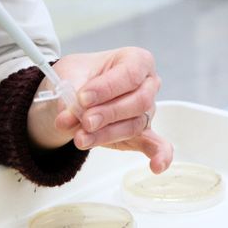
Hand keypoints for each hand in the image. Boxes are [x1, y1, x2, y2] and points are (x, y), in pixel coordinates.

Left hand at [26, 48, 172, 173]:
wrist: (75, 91)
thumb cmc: (81, 74)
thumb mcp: (70, 75)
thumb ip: (71, 96)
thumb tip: (68, 117)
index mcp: (136, 60)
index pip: (130, 73)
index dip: (107, 88)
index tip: (82, 97)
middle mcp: (148, 84)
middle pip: (138, 101)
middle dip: (108, 113)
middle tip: (84, 120)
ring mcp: (147, 110)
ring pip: (134, 124)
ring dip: (106, 134)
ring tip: (81, 138)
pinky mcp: (142, 134)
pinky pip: (156, 145)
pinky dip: (159, 156)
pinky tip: (157, 166)